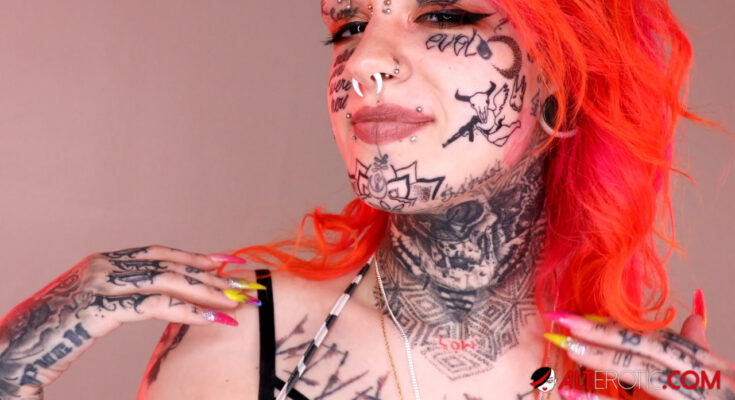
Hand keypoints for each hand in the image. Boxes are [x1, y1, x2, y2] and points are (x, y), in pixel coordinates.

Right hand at [0, 245, 261, 398]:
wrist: (11, 352)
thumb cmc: (52, 336)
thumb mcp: (91, 307)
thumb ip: (123, 297)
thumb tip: (159, 299)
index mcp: (103, 261)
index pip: (160, 253)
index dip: (196, 257)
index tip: (228, 263)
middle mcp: (103, 265)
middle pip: (170, 265)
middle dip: (212, 276)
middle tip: (244, 285)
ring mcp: (99, 284)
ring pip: (168, 281)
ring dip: (208, 292)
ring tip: (238, 302)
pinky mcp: (98, 308)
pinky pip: (155, 305)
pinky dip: (189, 310)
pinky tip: (213, 317)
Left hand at [543, 293, 734, 398]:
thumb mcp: (720, 381)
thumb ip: (698, 353)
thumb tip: (693, 319)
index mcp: (715, 370)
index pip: (662, 340)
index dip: (622, 327)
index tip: (585, 317)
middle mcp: (708, 384)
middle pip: (649, 351)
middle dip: (604, 334)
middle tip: (564, 322)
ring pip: (643, 375)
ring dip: (601, 360)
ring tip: (567, 348)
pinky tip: (572, 393)